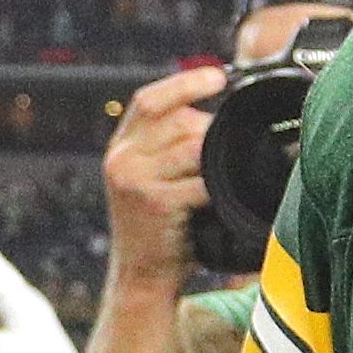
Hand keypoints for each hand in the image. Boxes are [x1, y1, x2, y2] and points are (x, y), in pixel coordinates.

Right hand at [102, 67, 223, 288]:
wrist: (141, 276)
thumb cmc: (160, 226)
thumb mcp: (151, 179)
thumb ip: (169, 147)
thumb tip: (216, 116)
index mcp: (121, 147)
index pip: (149, 100)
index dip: (185, 83)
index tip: (219, 76)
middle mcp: (121, 159)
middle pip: (177, 121)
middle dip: (211, 128)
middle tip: (232, 145)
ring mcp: (135, 181)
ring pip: (192, 148)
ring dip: (218, 157)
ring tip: (228, 173)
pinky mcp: (154, 203)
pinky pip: (199, 182)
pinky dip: (218, 185)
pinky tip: (225, 195)